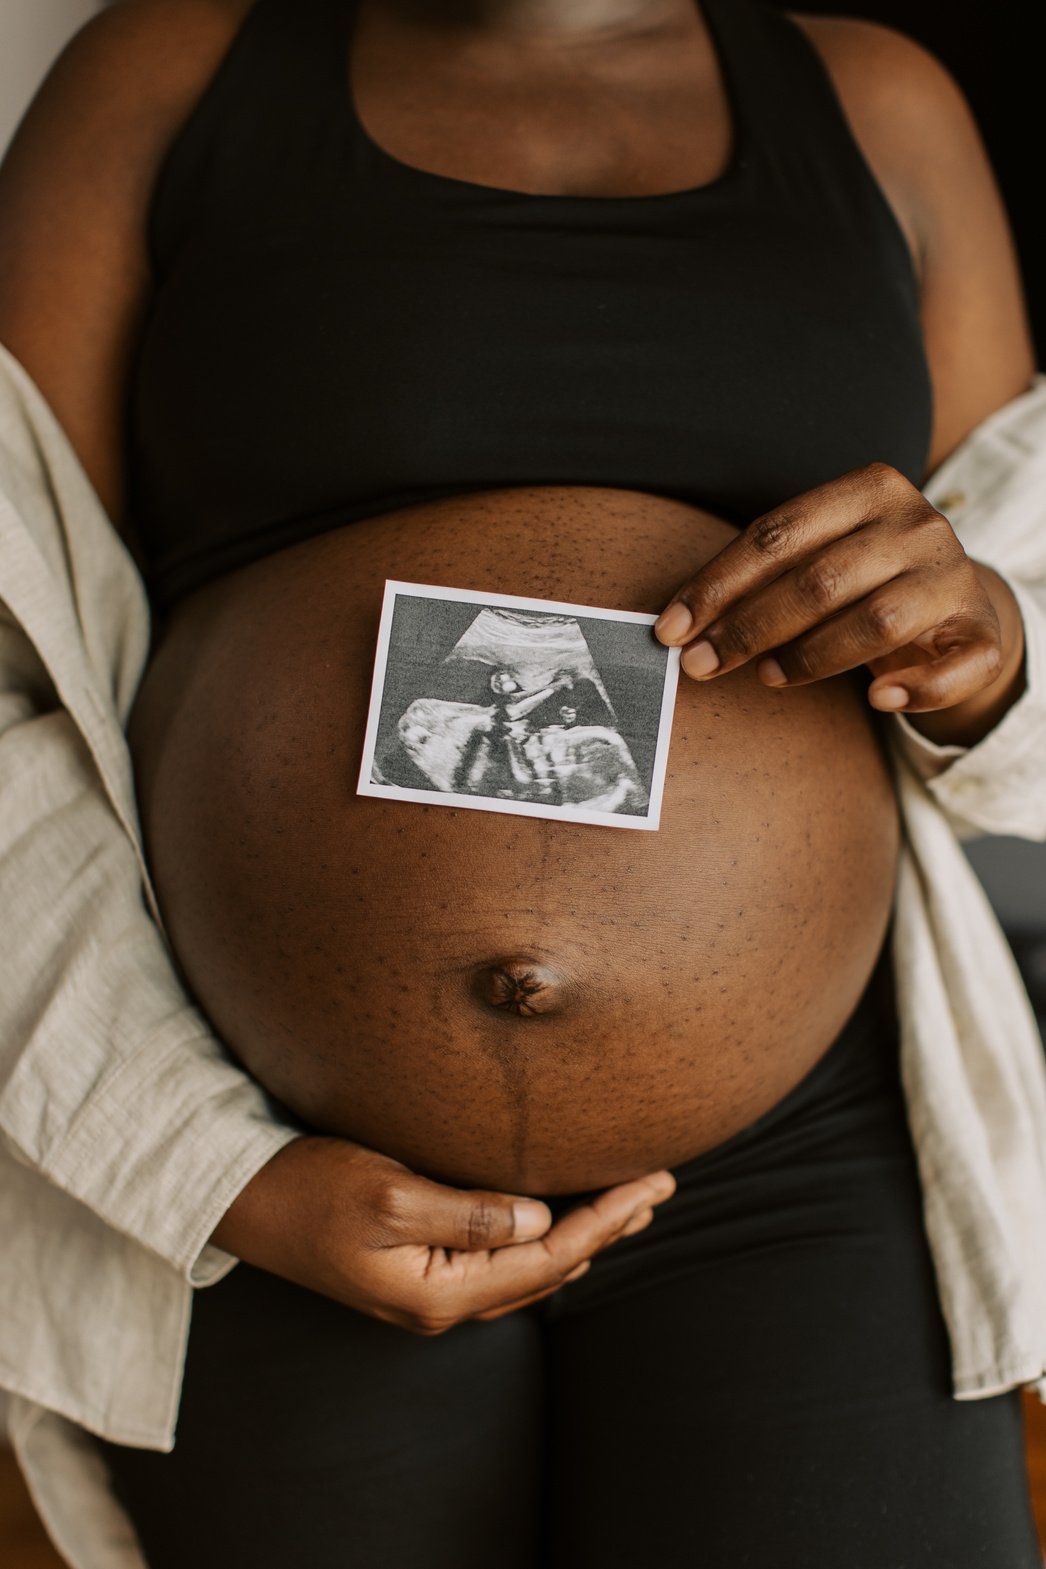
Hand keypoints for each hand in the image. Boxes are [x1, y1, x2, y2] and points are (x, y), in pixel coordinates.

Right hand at [209, 1135, 675, 1333]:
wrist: (244, 1202)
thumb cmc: (309, 1190)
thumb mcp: (387, 1194)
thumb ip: (467, 1211)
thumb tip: (539, 1218)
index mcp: (442, 1291)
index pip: (550, 1257)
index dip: (607, 1219)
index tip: (652, 1184)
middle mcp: (443, 1301)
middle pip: (549, 1267)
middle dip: (609, 1227)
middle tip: (660, 1188)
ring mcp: (430, 1289)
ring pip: (529, 1266)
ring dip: (583, 1233)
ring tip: (628, 1205)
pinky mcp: (417, 1267)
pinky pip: (501, 1258)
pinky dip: (544, 1235)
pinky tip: (558, 1217)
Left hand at [654, 463, 1008, 715]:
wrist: (955, 603)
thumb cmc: (864, 578)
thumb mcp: (818, 554)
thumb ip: (760, 577)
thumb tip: (679, 624)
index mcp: (869, 489)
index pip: (776, 534)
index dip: (716, 585)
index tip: (671, 627)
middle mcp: (917, 525)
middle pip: (819, 581)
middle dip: (749, 629)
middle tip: (700, 665)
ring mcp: (953, 577)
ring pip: (877, 622)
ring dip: (811, 658)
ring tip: (767, 677)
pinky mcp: (981, 632)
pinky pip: (951, 668)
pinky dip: (912, 690)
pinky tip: (875, 699)